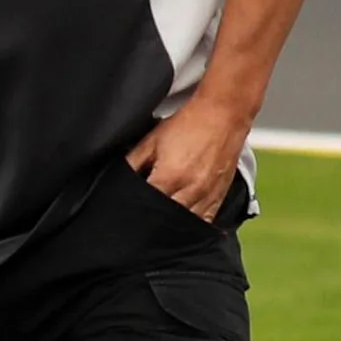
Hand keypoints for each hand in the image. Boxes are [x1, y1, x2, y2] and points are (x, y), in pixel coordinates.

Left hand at [128, 97, 253, 219]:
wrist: (223, 114)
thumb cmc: (188, 125)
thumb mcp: (151, 141)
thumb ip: (132, 163)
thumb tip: (118, 181)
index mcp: (169, 178)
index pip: (145, 206)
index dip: (134, 210)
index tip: (126, 213)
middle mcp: (190, 191)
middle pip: (165, 220)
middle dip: (152, 222)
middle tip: (141, 222)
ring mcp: (208, 196)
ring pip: (185, 225)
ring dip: (172, 226)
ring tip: (159, 226)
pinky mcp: (220, 196)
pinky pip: (205, 221)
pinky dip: (192, 225)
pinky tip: (183, 225)